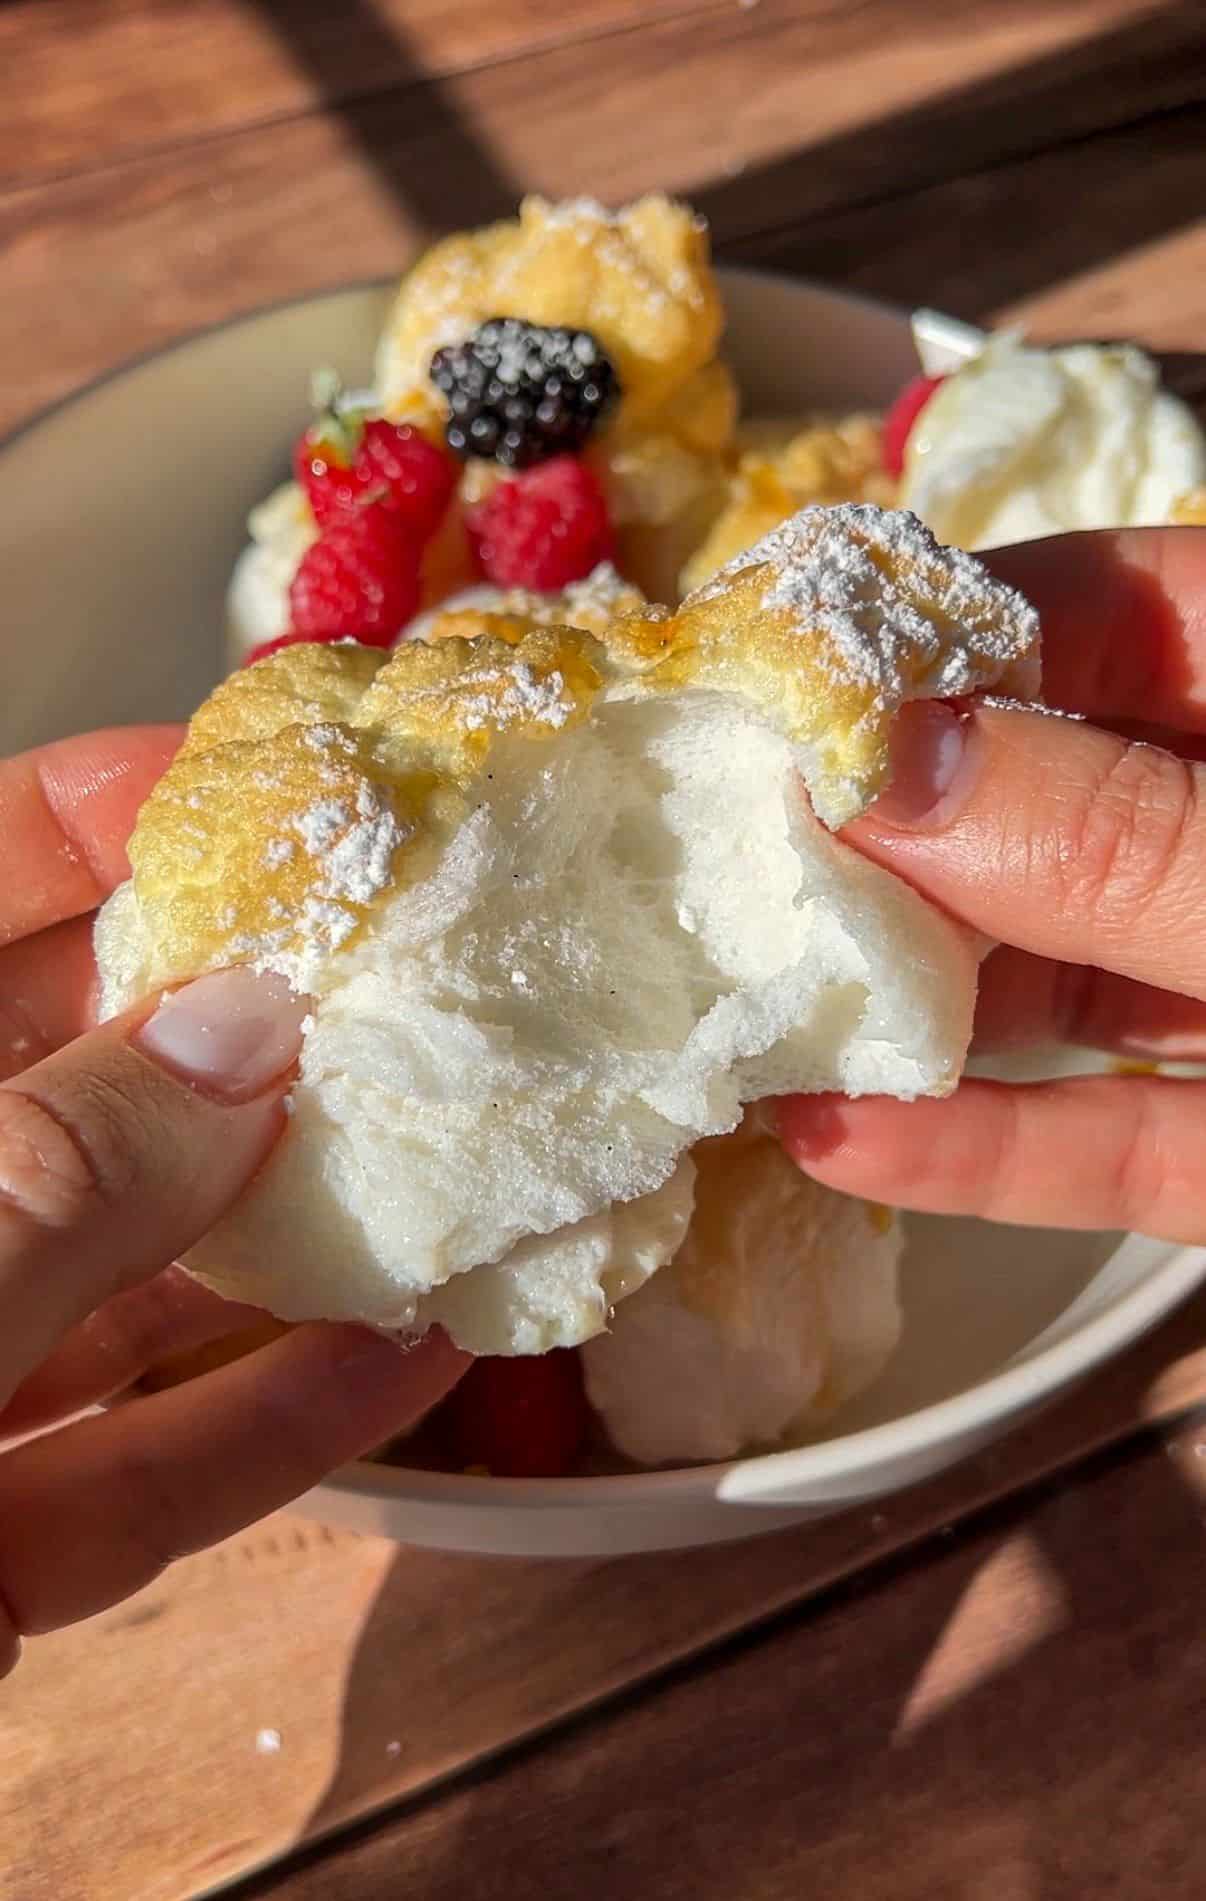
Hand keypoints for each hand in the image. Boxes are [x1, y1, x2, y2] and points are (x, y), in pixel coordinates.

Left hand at [0, 728, 466, 1675]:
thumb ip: (47, 1176)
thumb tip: (243, 1029)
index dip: (77, 825)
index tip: (243, 786)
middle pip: (57, 1087)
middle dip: (230, 1027)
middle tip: (397, 968)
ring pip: (122, 1283)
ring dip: (288, 1230)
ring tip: (450, 1154)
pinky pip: (138, 1466)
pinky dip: (270, 1418)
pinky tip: (409, 1354)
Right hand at [780, 526, 1205, 1240]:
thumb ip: (1117, 839)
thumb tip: (881, 758)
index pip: (1096, 615)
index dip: (928, 645)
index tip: (759, 695)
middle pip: (1048, 799)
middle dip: (887, 842)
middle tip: (710, 864)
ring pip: (1065, 972)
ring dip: (912, 1002)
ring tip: (740, 1008)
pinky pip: (1116, 1131)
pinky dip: (997, 1145)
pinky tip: (845, 1145)